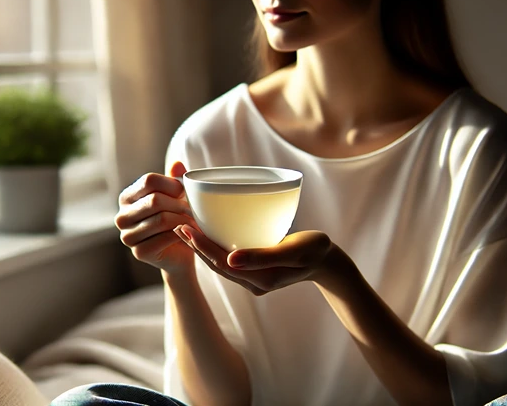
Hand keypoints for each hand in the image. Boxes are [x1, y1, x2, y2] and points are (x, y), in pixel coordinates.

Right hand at [115, 162, 200, 274]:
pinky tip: (190, 234)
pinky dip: (182, 234)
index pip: (149, 180)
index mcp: (127, 197)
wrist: (179, 253)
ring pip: (161, 219)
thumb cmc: (175, 219)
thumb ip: (174, 179)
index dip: (172, 184)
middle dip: (179, 204)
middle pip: (155, 200)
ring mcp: (127, 236)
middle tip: (194, 210)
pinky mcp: (139, 252)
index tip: (185, 192)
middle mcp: (122, 216)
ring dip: (183, 220)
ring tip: (195, 221)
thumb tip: (177, 164)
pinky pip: (164, 238)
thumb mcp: (175, 196)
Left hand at [173, 224, 335, 294]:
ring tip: (185, 228)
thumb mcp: (294, 251)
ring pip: (221, 263)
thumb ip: (263, 256)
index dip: (202, 247)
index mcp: (260, 279)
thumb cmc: (315, 251)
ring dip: (203, 247)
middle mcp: (253, 282)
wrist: (329, 262)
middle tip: (177, 224)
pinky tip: (208, 233)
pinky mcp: (257, 270)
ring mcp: (254, 278)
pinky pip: (230, 259)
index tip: (185, 228)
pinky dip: (216, 246)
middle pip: (217, 264)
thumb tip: (230, 260)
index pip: (222, 263)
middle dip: (196, 246)